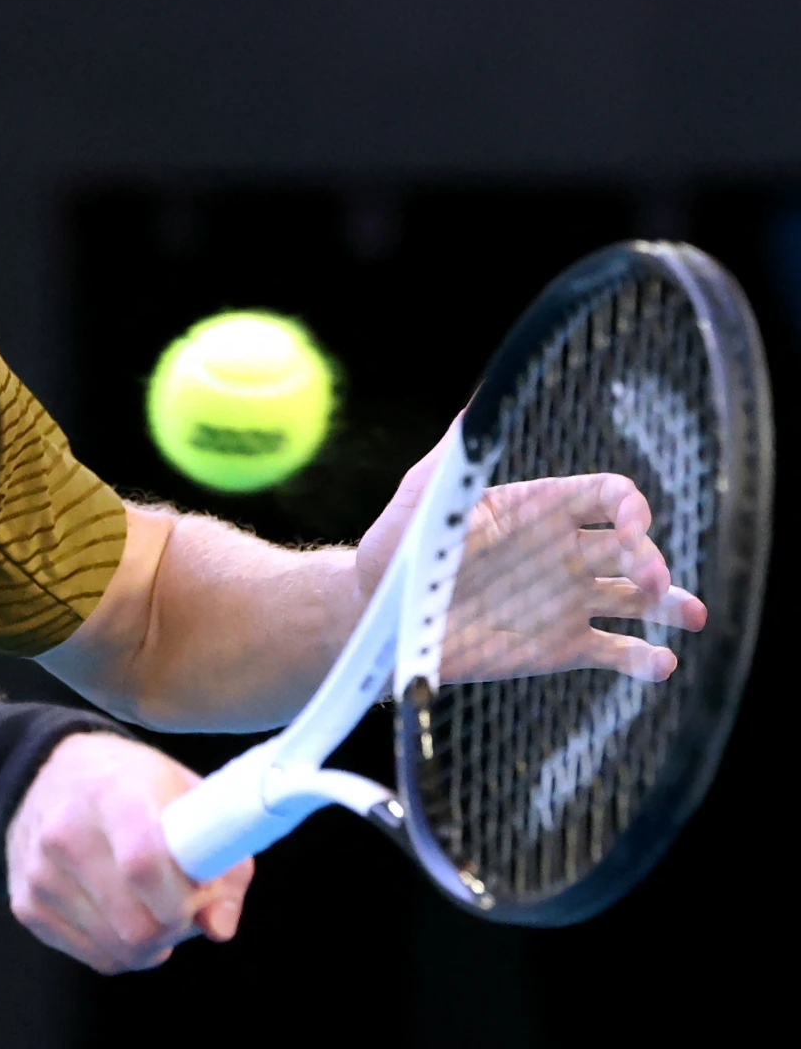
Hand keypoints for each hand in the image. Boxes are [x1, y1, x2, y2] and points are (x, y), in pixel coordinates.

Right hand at [5, 733, 252, 973]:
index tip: (200, 893)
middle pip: (135, 925)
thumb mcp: (188, 796)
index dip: (184, 898)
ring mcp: (39, 874)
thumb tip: (218, 926)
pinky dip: (120, 949)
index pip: (145, 866)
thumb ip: (221, 862)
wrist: (49, 774)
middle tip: (180, 905)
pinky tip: (121, 914)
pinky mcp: (26, 905)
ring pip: (117, 951)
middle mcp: (65, 834)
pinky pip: (94, 958)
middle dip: (173, 928)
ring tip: (151, 907)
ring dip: (150, 943)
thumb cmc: (131, 785)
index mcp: (113, 794)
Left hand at [357, 417, 706, 683]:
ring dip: (673, 605)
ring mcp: (568, 600)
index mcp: (543, 508)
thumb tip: (479, 406)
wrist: (381, 613)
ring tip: (690, 617)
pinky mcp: (561, 647)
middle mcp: (566, 551)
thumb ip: (458, 455)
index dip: (632, 508)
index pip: (610, 497)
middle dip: (653, 562)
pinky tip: (662, 664)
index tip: (635, 526)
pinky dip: (646, 660)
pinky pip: (617, 652)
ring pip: (639, 599)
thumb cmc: (398, 545)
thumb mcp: (426, 495)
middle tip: (654, 582)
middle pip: (633, 549)